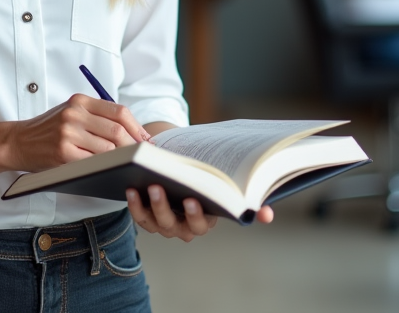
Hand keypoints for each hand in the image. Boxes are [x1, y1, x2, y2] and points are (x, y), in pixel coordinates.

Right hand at [5, 94, 149, 172]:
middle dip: (134, 145)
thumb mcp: (71, 112)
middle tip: (142, 156)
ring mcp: (68, 133)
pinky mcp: (63, 153)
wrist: (18, 141)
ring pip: (108, 147)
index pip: (119, 111)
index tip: (146, 140)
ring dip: (122, 158)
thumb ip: (97, 116)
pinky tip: (109, 170)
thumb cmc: (49, 129)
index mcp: (80, 100)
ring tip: (129, 164)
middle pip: (117, 129)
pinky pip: (93, 161)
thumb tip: (133, 131)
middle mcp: (74, 114)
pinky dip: (105, 166)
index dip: (137, 127)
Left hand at [126, 185, 273, 241]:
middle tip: (158, 186)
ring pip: (155, 221)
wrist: (184, 170)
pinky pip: (140, 216)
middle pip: (174, 225)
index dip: (195, 214)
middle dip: (165, 207)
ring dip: (147, 205)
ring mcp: (165, 224)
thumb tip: (268, 216)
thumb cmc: (207, 177)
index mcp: (206, 220)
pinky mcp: (148, 217)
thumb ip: (249, 202)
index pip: (202, 224)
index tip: (191, 199)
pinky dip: (134, 204)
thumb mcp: (226, 186)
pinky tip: (130, 187)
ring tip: (145, 184)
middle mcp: (184, 228)